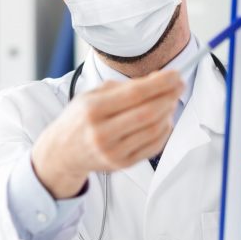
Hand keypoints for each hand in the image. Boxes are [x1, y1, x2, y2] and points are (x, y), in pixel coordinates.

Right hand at [31, 69, 183, 198]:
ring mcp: (113, 152)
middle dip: (169, 96)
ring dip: (168, 113)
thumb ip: (124, 87)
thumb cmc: (80, 119)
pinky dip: (164, 131)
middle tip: (178, 85)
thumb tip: (158, 80)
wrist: (62, 152)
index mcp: (93, 109)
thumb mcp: (93, 95)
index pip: (135, 94)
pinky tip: (164, 120)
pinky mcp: (122, 165)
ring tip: (170, 101)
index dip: (160, 83)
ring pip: (154, 130)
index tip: (175, 74)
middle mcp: (102, 132)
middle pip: (148, 113)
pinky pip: (153, 147)